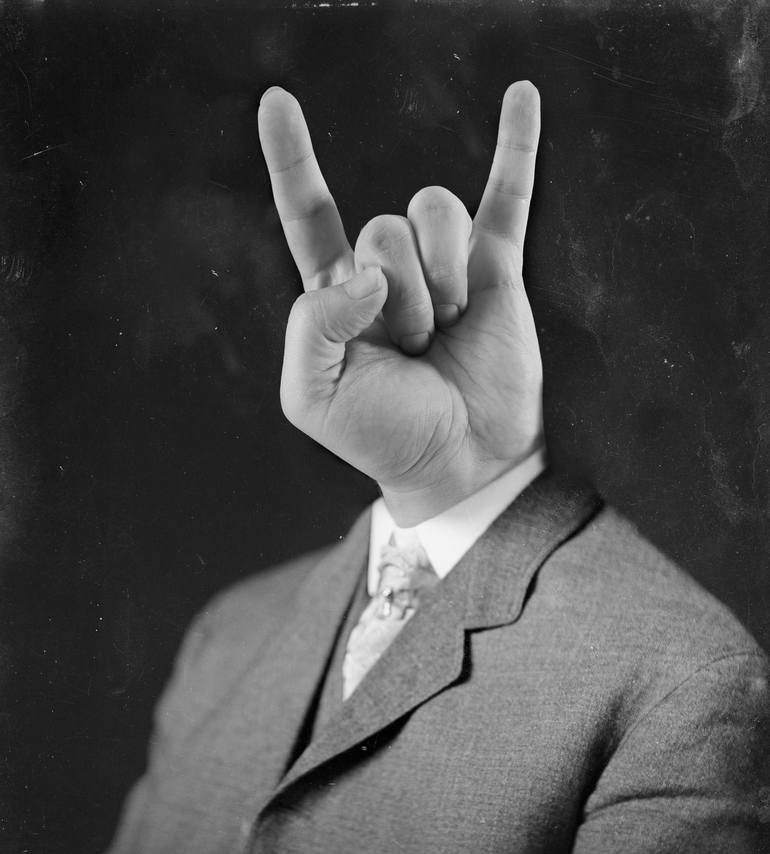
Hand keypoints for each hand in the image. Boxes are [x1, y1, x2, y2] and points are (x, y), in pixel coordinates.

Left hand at [258, 82, 543, 524]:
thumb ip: (310, 324)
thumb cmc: (384, 436)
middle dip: (399, 293)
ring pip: (432, 211)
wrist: (460, 464)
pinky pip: (508, 197)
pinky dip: (516, 145)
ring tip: (449, 327)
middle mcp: (388, 272)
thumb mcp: (314, 395)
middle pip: (382, 227)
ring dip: (440, 274)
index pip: (309, 213)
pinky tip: (520, 96)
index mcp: (337, 298)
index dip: (292, 160)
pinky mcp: (498, 272)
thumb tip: (369, 274)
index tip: (278, 102)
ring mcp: (445, 266)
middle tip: (414, 348)